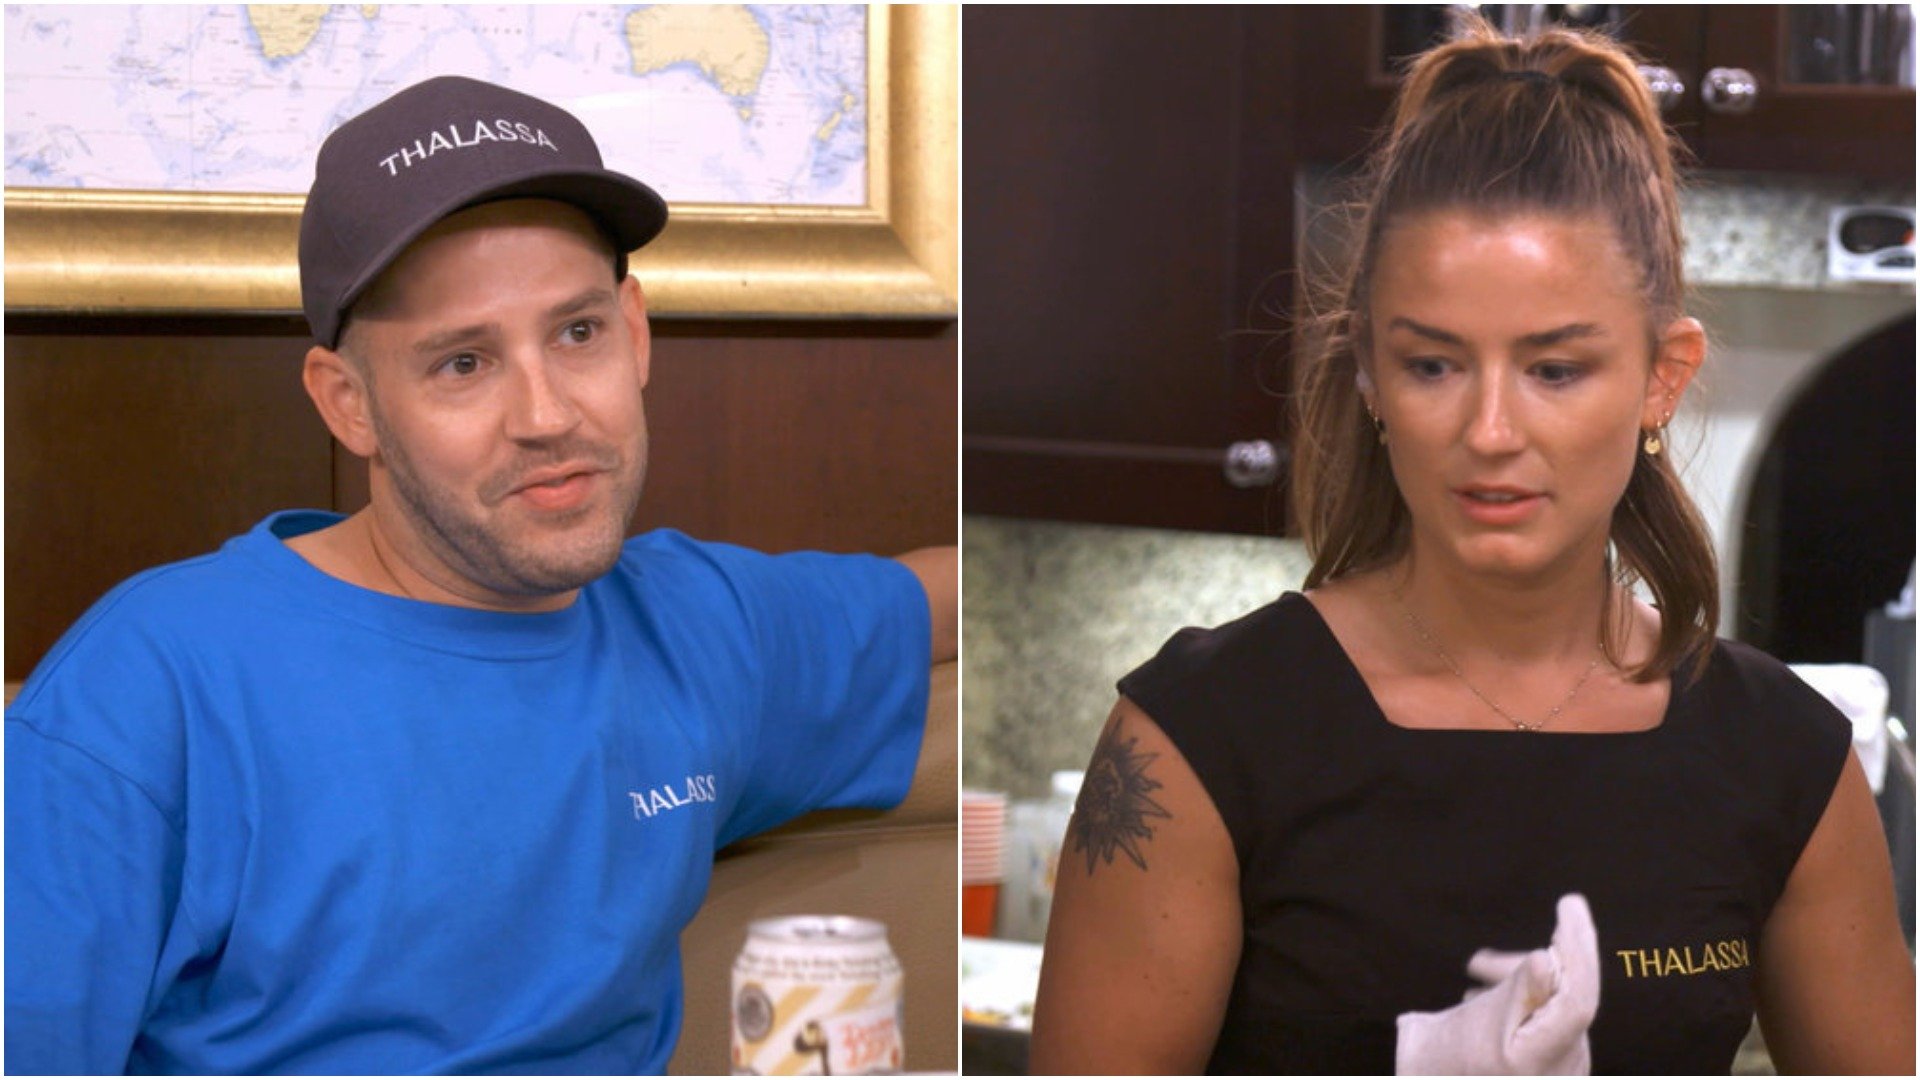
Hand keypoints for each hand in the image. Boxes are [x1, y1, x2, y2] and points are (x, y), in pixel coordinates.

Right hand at [1396, 893, 1599, 1074]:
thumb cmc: (1443, 1063)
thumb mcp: (1474, 1024)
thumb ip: (1517, 992)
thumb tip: (1545, 958)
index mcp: (1547, 1058)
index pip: (1578, 997)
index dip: (1577, 948)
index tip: (1569, 904)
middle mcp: (1565, 1064)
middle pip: (1564, 995)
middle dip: (1529, 964)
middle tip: (1479, 963)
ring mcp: (1562, 1066)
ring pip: (1554, 1002)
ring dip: (1517, 979)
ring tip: (1474, 972)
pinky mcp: (1553, 1062)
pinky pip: (1547, 1016)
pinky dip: (1520, 997)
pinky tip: (1484, 994)